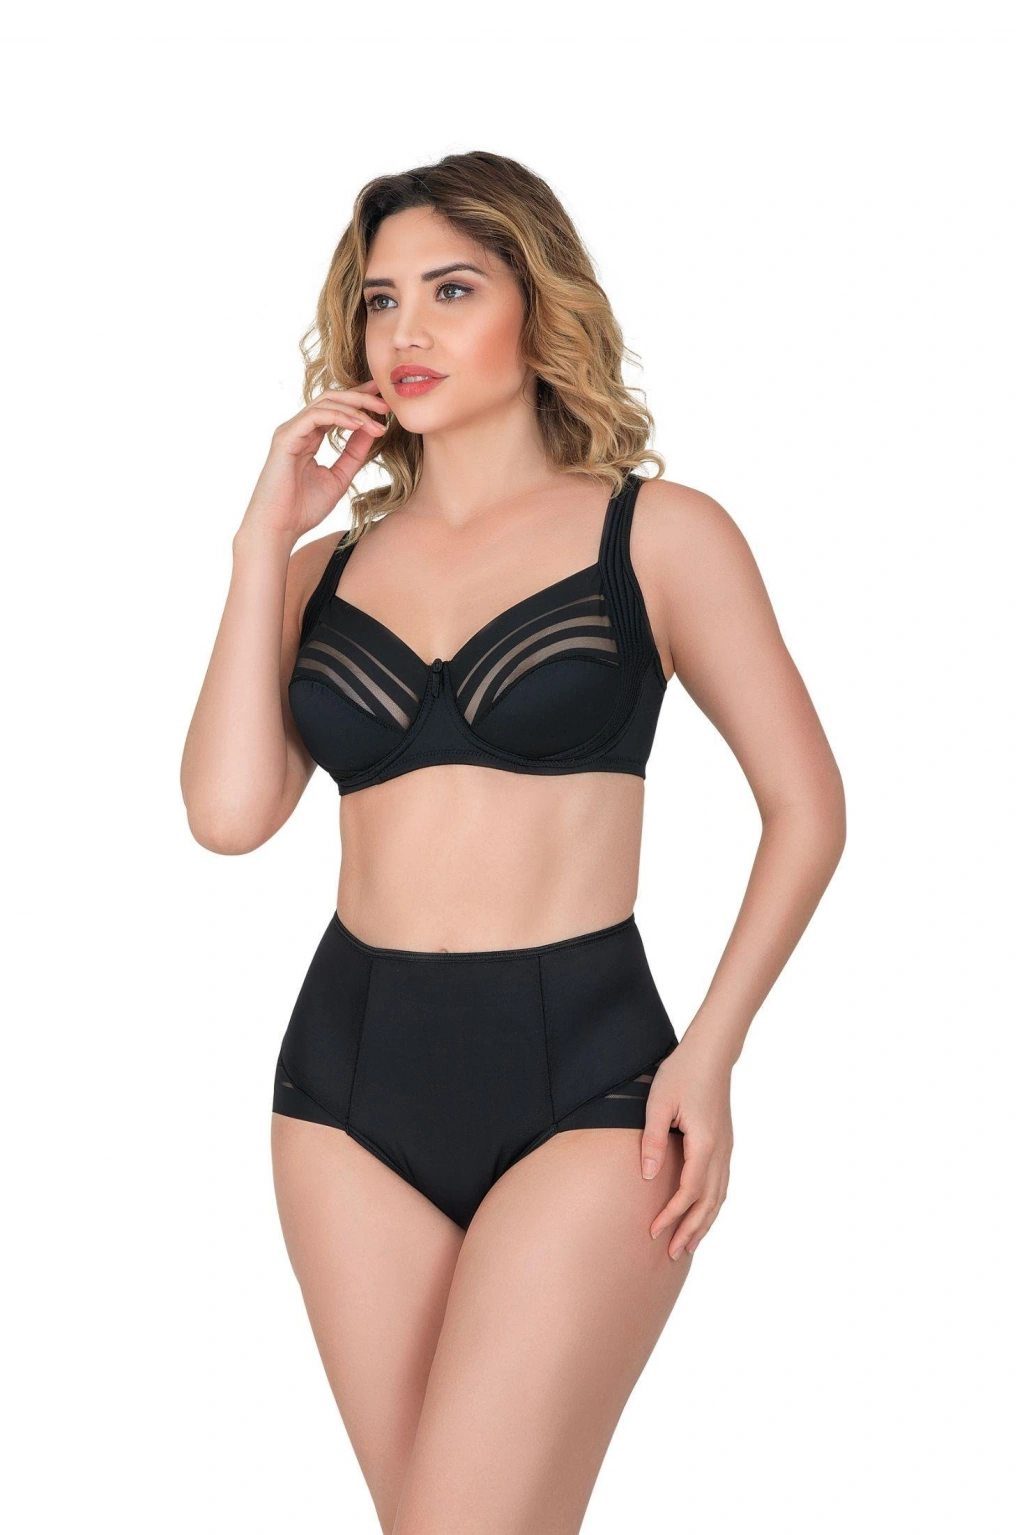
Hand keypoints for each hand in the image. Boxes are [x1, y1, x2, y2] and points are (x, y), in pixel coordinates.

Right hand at [237, 381, 391, 543]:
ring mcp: (290, 431)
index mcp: (309, 437)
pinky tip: (359, 424)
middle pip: (332, 398)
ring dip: (355, 407)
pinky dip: (340, 417)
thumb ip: (353, 454)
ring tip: (378, 417)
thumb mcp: (339, 477)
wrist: (279, 528)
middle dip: (361, 397)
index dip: (360, 401)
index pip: (336, 409)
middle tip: (386, 402)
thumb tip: (372, 431)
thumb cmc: (303, 509)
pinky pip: (316, 417)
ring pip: (325, 403)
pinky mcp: (286, 438)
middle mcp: (298, 429)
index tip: (385, 402)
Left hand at [642, 1029, 734, 1259]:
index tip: (654, 1231)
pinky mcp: (726, 1143)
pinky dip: (714, 1204)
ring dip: (705, 1222)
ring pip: (719, 1196)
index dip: (672, 1215)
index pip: (688, 1191)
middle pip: (708, 1202)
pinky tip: (705, 1213)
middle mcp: (720, 1151)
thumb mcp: (658, 1103)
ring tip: (689, 1245)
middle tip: (672, 1253)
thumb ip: (652, 1140)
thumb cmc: (681, 1074)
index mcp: (704, 1143)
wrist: (710, 1054)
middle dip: (690, 1229)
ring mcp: (726, 1148)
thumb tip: (647, 1176)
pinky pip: (722, 1183)